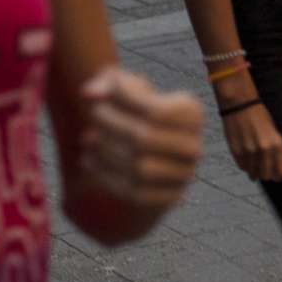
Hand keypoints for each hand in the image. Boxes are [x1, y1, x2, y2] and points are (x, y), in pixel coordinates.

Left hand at [76, 68, 204, 209]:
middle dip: (110, 125)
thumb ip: (108, 83)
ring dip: (105, 152)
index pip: (157, 112)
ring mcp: (184, 176)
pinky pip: (134, 193)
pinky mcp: (168, 198)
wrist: (147, 152)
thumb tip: (90, 94)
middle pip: (145, 139)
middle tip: (93, 115)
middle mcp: (194, 146)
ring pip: (139, 168)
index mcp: (192, 114)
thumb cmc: (134, 111)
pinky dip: (105, 176)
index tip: (99, 96)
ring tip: (87, 138)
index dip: (123, 103)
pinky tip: (88, 160)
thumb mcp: (125, 89)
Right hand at [223, 100, 281, 183]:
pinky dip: (244, 165)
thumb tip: (274, 170)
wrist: (240, 105)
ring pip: (253, 173)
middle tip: (263, 170)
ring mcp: (250, 152)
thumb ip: (275, 151)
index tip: (277, 176)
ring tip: (253, 162)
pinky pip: (242, 167)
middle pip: (267, 176)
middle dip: (266, 175)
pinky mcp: (237, 152)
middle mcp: (265, 150)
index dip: (279, 176)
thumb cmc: (259, 117)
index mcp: (278, 144)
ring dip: (253, 171)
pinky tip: (245, 157)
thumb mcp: (274, 132)